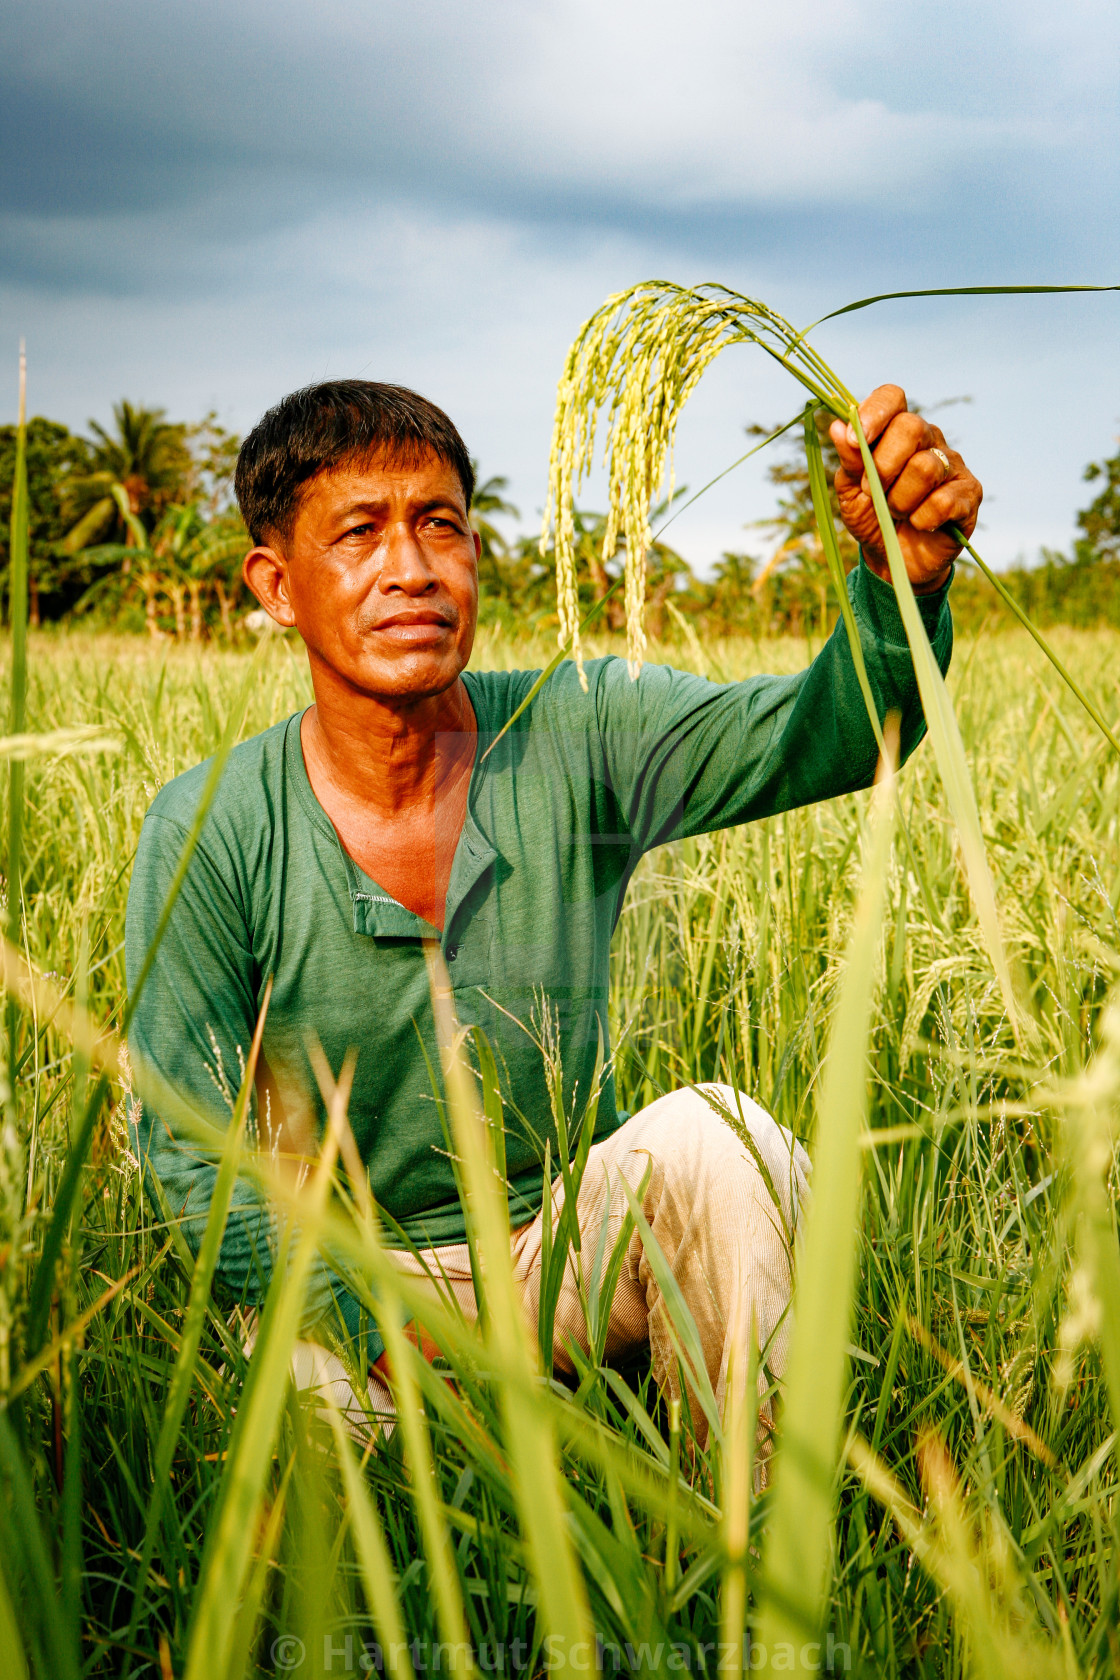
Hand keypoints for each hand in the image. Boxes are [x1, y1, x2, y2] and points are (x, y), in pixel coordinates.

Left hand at [829, 385, 981, 593]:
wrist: (892, 559)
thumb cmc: (871, 517)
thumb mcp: (850, 491)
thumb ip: (848, 460)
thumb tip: (837, 426)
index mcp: (896, 431)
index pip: (892, 397)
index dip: (874, 412)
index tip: (856, 440)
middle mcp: (929, 440)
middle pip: (911, 427)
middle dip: (883, 465)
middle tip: (872, 492)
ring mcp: (952, 464)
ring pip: (925, 467)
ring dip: (900, 499)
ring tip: (896, 512)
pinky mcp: (970, 493)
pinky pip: (943, 501)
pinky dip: (922, 519)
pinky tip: (920, 524)